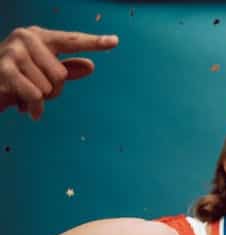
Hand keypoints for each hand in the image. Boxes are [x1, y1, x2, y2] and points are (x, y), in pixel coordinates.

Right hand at [0, 26, 117, 119]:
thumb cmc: (19, 76)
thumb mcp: (44, 72)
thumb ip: (67, 69)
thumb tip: (90, 65)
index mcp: (41, 36)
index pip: (72, 40)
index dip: (94, 42)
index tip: (115, 41)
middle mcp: (27, 38)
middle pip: (62, 75)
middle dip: (53, 90)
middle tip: (36, 89)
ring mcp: (14, 52)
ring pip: (48, 87)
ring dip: (40, 99)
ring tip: (24, 93)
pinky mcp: (5, 69)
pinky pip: (36, 95)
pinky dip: (34, 106)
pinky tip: (24, 106)